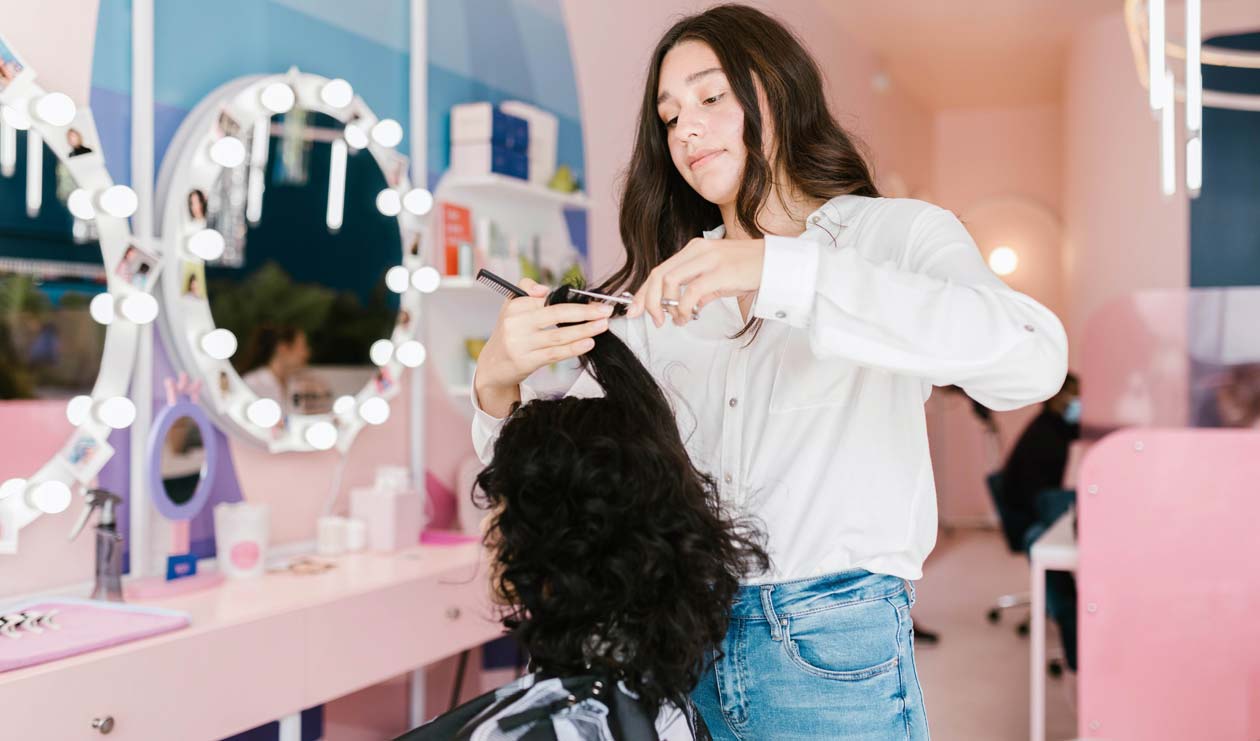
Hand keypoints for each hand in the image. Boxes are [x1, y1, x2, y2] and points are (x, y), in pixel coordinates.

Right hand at [474, 278, 613, 415]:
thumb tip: (544, 289)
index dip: (574, 300)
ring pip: (559, 335)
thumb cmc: (510, 332)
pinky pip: (555, 353)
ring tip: (602, 326)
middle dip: (585, 312)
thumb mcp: (511, 306)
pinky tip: (589, 343)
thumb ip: (527, 289)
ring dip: (584, 330)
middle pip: (556, 314)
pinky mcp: (527, 361)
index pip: (548, 299)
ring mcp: (521, 344)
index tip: (595, 301)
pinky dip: (574, 348)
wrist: (493, 365)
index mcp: (515, 306)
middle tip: (605, 311)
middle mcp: (516, 323)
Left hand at [626, 237, 764, 326]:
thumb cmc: (749, 270)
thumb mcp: (719, 279)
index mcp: (694, 249)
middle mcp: (697, 250)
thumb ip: (700, 291)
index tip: (636, 309)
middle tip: (652, 320)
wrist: (777, 264)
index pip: (660, 270)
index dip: (644, 291)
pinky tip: (688, 317)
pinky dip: (683, 308)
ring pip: (669, 281)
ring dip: (665, 306)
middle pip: (659, 275)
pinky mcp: (719, 272)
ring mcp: (708, 260)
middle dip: (648, 300)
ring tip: (674, 321)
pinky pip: (691, 292)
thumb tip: (685, 308)